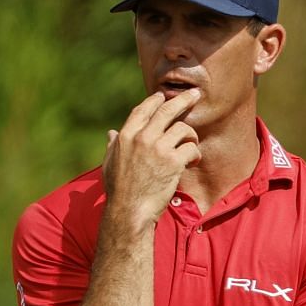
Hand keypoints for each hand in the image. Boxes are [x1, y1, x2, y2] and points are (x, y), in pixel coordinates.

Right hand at [101, 89, 201, 232]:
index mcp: (125, 136)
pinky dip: (195, 154)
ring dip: (191, 136)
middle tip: (195, 95)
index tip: (163, 95)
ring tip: (190, 146)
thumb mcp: (110, 164)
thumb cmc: (119, 190)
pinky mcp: (173, 161)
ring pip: (184, 128)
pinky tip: (193, 161)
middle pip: (167, 110)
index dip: (155, 101)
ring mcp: (158, 148)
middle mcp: (142, 138)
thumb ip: (113, 145)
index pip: (143, 110)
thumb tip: (111, 133)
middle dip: (183, 100)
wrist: (130, 210)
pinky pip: (191, 148)